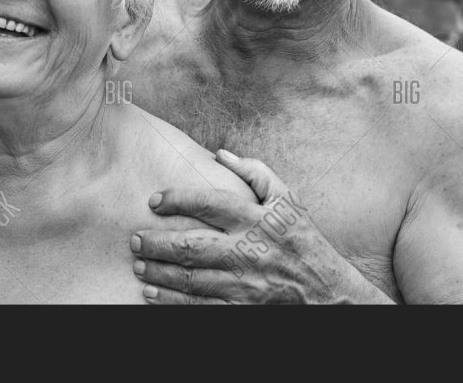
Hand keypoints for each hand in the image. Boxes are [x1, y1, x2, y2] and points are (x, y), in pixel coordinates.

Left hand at [131, 150, 376, 303]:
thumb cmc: (303, 240)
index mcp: (257, 218)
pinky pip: (199, 306)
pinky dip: (172, 302)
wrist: (327, 292)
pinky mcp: (241, 307)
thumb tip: (219, 155)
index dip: (177, 199)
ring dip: (159, 273)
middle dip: (156, 243)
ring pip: (190, 278)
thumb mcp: (287, 200)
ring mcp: (244, 283)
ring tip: (138, 265)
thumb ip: (255, 173)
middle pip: (191, 245)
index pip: (209, 203)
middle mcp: (248, 250)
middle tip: (134, 239)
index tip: (154, 201)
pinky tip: (152, 295)